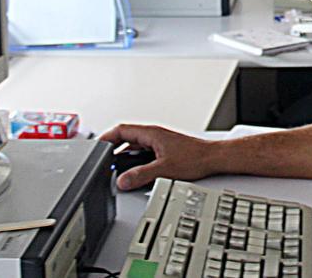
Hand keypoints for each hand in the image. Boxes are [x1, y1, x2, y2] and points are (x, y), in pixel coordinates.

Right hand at [99, 123, 215, 190]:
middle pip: (126, 138)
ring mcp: (159, 142)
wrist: (213, 159)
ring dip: (125, 156)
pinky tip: (135, 172)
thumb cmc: (195, 158)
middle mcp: (154, 135)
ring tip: (116, 169)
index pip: (121, 130)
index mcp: (151, 133)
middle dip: (113, 150)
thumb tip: (123, 181)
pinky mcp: (164, 150)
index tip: (97, 148)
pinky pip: (143, 153)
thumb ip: (141, 175)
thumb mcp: (164, 169)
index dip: (106, 138)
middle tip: (104, 162)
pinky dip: (135, 161)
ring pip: (135, 146)